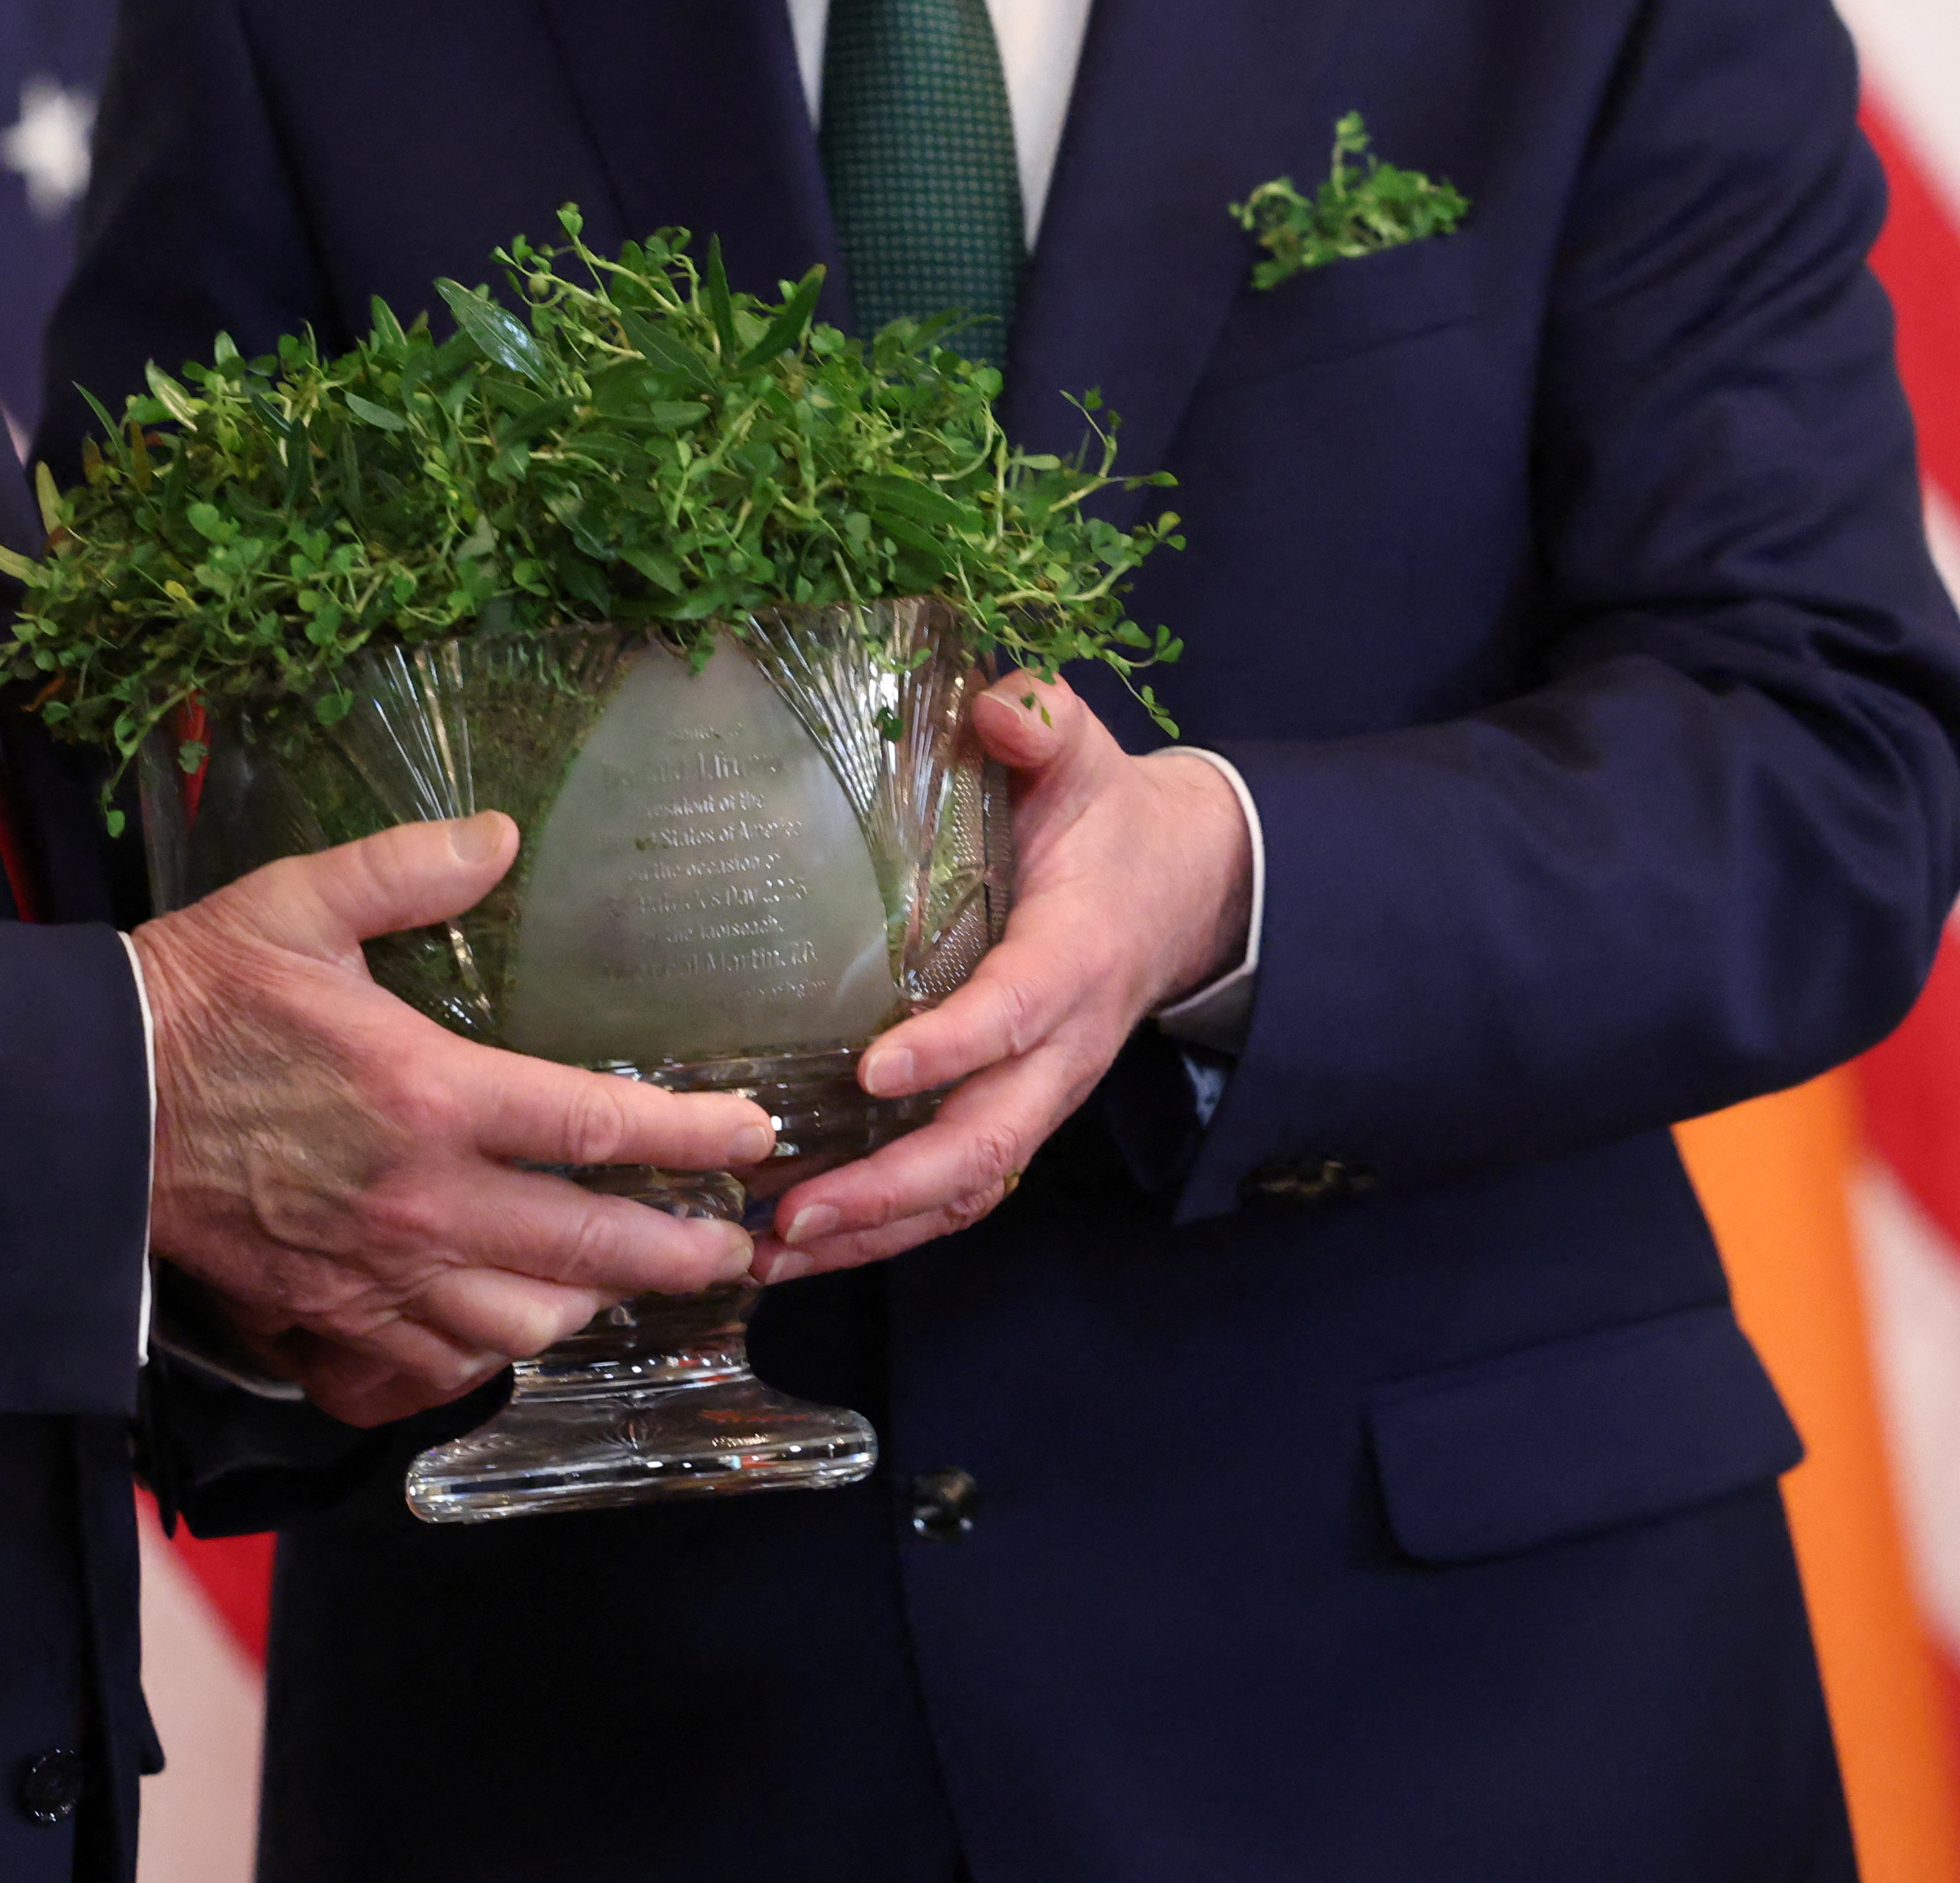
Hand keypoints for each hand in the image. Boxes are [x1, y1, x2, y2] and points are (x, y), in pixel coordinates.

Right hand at [134, 812, 775, 1425]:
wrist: (90, 1104)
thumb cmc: (195, 997)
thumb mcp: (297, 902)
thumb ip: (407, 867)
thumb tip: (498, 834)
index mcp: (429, 1093)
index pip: (599, 1128)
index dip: (693, 1137)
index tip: (751, 1137)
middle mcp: (422, 1200)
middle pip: (591, 1248)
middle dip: (682, 1251)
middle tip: (737, 1247)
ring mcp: (379, 1271)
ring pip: (525, 1323)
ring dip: (590, 1304)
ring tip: (625, 1279)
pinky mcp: (332, 1315)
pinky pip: (442, 1361)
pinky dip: (493, 1351)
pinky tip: (512, 1322)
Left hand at [757, 675, 1250, 1279]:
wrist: (1185, 882)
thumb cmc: (1109, 816)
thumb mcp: (1085, 753)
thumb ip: (1044, 726)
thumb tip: (999, 706)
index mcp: (1077, 954)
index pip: (1016, 1012)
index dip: (952, 1047)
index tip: (873, 1072)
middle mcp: (1063, 1046)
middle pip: (989, 1140)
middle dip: (894, 1187)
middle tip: (794, 1209)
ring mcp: (1040, 1092)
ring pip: (970, 1186)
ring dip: (877, 1228)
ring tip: (774, 1254)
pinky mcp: (1014, 1113)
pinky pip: (959, 1190)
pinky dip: (887, 1227)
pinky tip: (803, 1244)